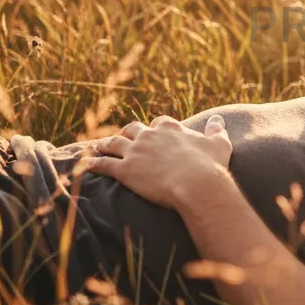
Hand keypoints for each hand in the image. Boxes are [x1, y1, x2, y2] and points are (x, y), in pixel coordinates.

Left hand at [76, 114, 232, 210]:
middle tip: (124, 138)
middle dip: (128, 133)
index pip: (159, 122)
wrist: (197, 184)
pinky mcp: (125, 170)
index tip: (155, 132)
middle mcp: (150, 136)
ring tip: (99, 146)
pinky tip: (85, 164)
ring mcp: (135, 152)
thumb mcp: (219, 144)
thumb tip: (218, 120)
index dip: (156, 127)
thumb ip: (217, 130)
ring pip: (114, 143)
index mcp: (171, 129)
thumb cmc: (211, 166)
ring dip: (105, 144)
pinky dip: (93, 163)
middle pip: (133, 129)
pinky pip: (103, 164)